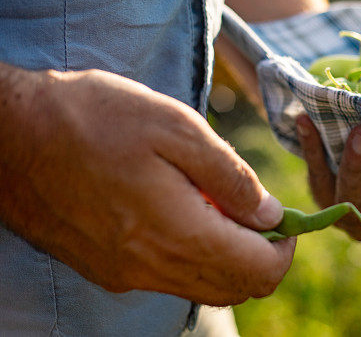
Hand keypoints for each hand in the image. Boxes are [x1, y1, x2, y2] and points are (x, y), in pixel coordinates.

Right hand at [0, 66, 294, 305]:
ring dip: (228, 254)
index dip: (286, 248)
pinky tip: (183, 209)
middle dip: (262, 254)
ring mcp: (123, 274)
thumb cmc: (93, 116)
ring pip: (202, 286)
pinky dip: (193, 254)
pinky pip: (168, 277)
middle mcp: (150, 268)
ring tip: (220, 202)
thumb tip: (271, 214)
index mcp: (177, 233)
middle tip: (260, 209)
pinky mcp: (104, 268)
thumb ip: (231, 177)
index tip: (289, 218)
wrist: (9, 132)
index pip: (259, 271)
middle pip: (235, 288)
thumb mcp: (176, 127)